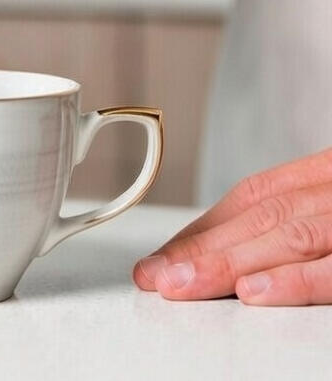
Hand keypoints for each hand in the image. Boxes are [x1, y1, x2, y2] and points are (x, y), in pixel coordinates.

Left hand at [133, 148, 331, 305]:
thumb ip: (301, 215)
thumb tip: (236, 248)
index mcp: (329, 175)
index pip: (256, 195)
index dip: (206, 225)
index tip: (164, 254)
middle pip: (263, 216)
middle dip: (202, 247)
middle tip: (154, 274)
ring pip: (289, 238)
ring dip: (227, 262)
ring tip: (180, 284)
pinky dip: (292, 280)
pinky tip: (250, 292)